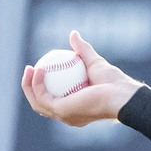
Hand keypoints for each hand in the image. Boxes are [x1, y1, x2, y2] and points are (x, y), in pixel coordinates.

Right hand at [20, 30, 140, 126]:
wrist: (122, 94)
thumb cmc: (114, 82)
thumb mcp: (94, 62)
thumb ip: (82, 50)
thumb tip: (73, 34)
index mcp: (75, 108)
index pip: (52, 100)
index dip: (40, 86)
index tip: (40, 67)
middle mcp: (69, 116)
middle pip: (40, 104)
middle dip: (29, 88)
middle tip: (30, 68)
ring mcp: (65, 115)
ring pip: (37, 103)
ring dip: (28, 85)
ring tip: (30, 67)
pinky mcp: (62, 111)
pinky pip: (42, 96)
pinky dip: (36, 83)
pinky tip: (39, 68)